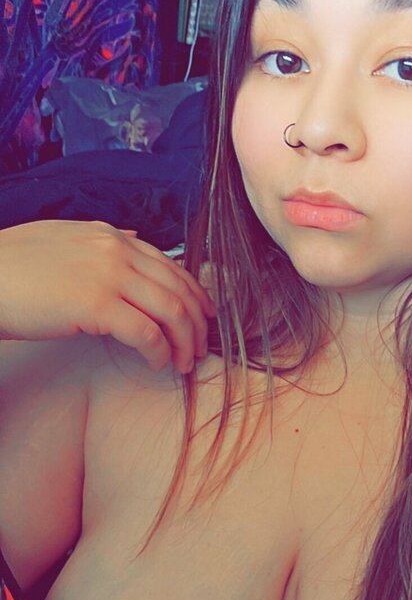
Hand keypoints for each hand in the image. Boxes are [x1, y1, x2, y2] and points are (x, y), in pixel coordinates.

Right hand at [0, 221, 215, 372]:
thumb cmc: (12, 267)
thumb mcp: (61, 239)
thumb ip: (101, 241)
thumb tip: (135, 239)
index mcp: (108, 235)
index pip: (169, 264)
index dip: (194, 293)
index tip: (205, 315)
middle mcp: (115, 249)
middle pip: (178, 288)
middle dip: (197, 322)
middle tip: (201, 347)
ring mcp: (107, 275)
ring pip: (171, 311)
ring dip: (184, 341)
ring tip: (184, 362)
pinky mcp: (95, 305)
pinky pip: (146, 334)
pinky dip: (159, 352)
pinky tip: (157, 364)